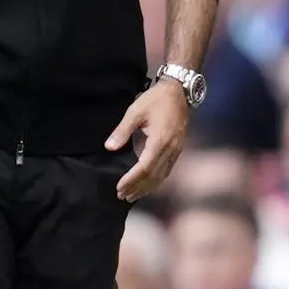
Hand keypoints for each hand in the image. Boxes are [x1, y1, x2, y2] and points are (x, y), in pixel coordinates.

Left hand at [105, 79, 190, 201]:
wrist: (178, 91)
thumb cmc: (155, 99)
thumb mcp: (135, 111)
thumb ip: (122, 130)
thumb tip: (109, 147)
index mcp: (160, 141)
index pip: (145, 167)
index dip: (132, 180)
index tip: (119, 187)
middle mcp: (170, 149)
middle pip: (154, 175)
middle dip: (138, 187)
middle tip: (122, 196)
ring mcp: (176, 150)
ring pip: (162, 175)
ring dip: (147, 187)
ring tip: (133, 195)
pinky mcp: (178, 149)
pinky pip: (167, 170)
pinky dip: (156, 180)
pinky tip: (148, 184)